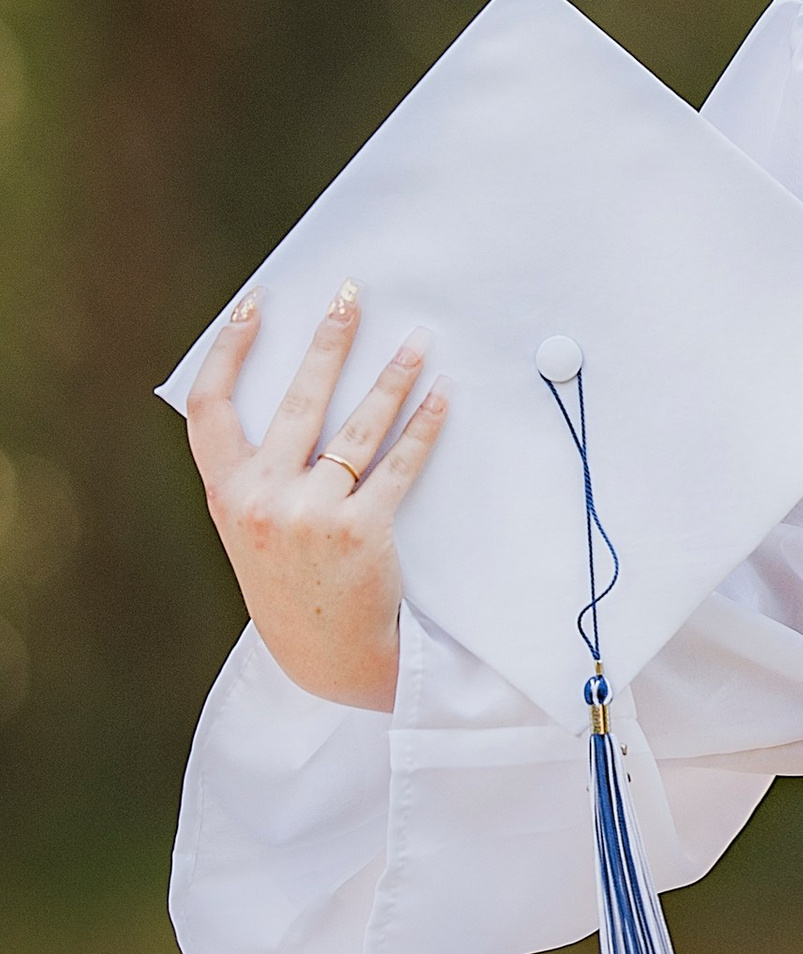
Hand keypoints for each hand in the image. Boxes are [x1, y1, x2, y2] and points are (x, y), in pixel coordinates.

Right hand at [184, 283, 450, 711]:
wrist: (327, 656)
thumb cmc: (292, 582)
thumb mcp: (251, 530)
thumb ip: (258, 474)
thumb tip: (299, 394)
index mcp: (225, 496)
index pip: (210, 409)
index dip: (228, 352)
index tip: (253, 306)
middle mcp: (260, 500)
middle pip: (298, 400)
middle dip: (328, 341)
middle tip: (350, 297)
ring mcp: (310, 515)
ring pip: (357, 426)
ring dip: (392, 376)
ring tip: (417, 341)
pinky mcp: (361, 530)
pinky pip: (398, 464)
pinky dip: (423, 426)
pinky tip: (441, 397)